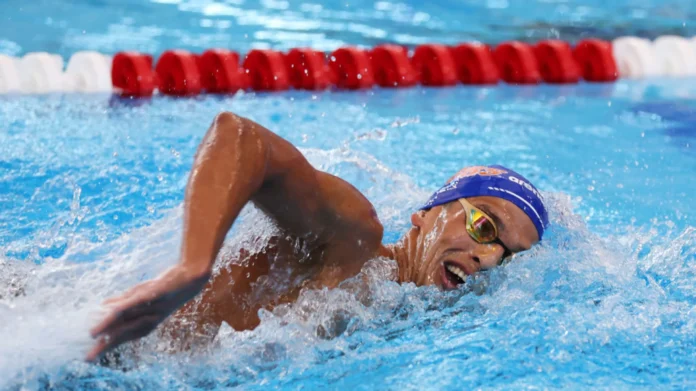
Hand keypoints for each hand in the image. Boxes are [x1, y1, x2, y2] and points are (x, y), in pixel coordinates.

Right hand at [86, 264, 209, 361]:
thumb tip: (102, 307)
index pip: (122, 338)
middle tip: (88, 358)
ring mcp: (148, 308)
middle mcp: (147, 320)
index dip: (106, 346)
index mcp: (145, 324)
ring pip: (124, 320)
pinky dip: (117, 310)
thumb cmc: (165, 288)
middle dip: (104, 346)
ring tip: (91, 336)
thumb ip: (123, 302)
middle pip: (121, 335)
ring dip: (107, 328)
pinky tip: (107, 312)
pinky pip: (129, 305)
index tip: (91, 357)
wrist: (190, 277)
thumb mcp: (144, 296)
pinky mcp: (149, 295)